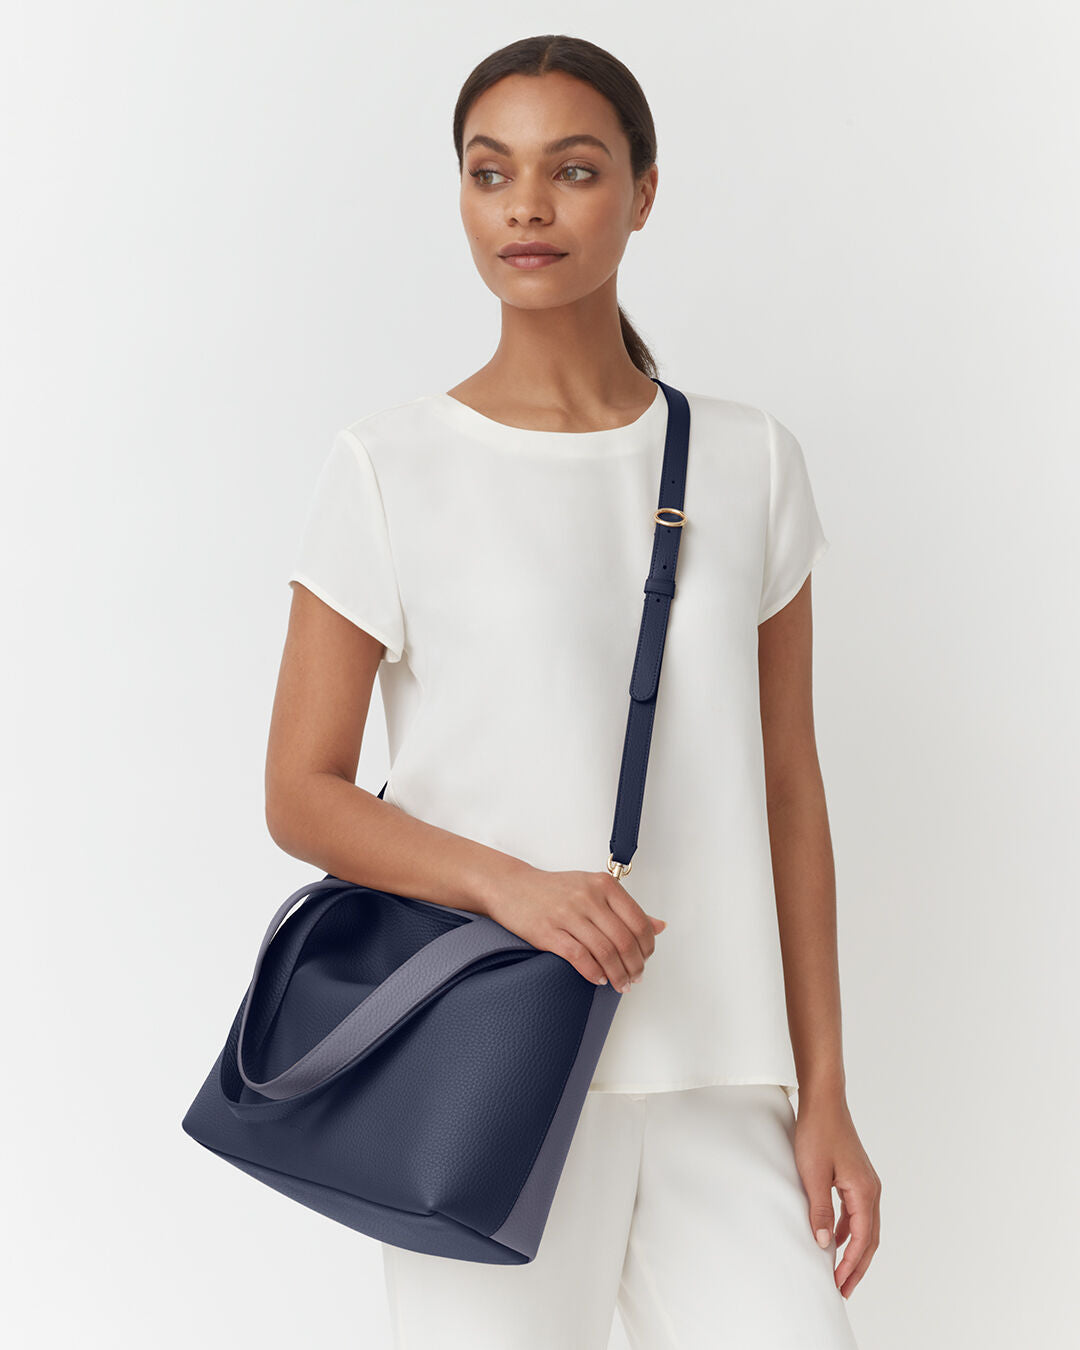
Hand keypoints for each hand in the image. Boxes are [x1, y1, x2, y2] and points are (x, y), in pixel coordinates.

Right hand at [486, 865, 665, 992]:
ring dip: (617, 974)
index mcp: (604, 885)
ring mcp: (568, 914)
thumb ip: (626, 908)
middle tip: (635, 978)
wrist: (511, 886)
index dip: (647, 947)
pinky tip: (599, 979)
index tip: (645, 959)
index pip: (638, 922)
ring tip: (620, 984)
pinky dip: (594, 973)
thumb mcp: (593, 889)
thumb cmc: (554, 890)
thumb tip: (660, 926)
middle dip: (634, 965)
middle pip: (624, 940)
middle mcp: (588, 897)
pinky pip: (580, 957)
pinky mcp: (549, 931)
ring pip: (605, 952)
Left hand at [793, 1089, 880, 1298]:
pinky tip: (833, 1238)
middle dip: (857, 1265)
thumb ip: (819, 1210)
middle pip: (870, 1238)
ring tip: (840, 1271)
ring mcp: (866, 1182)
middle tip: (843, 1288)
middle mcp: (871, 1189)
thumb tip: (822, 1244)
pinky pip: (857, 1212)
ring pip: (865, 1226)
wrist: (824, 1101)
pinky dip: (849, 1230)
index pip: (862, 1239)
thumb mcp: (813, 1174)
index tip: (839, 1284)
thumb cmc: (818, 1132)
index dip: (851, 1265)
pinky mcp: (856, 1176)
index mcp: (864, 1191)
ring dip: (854, 1250)